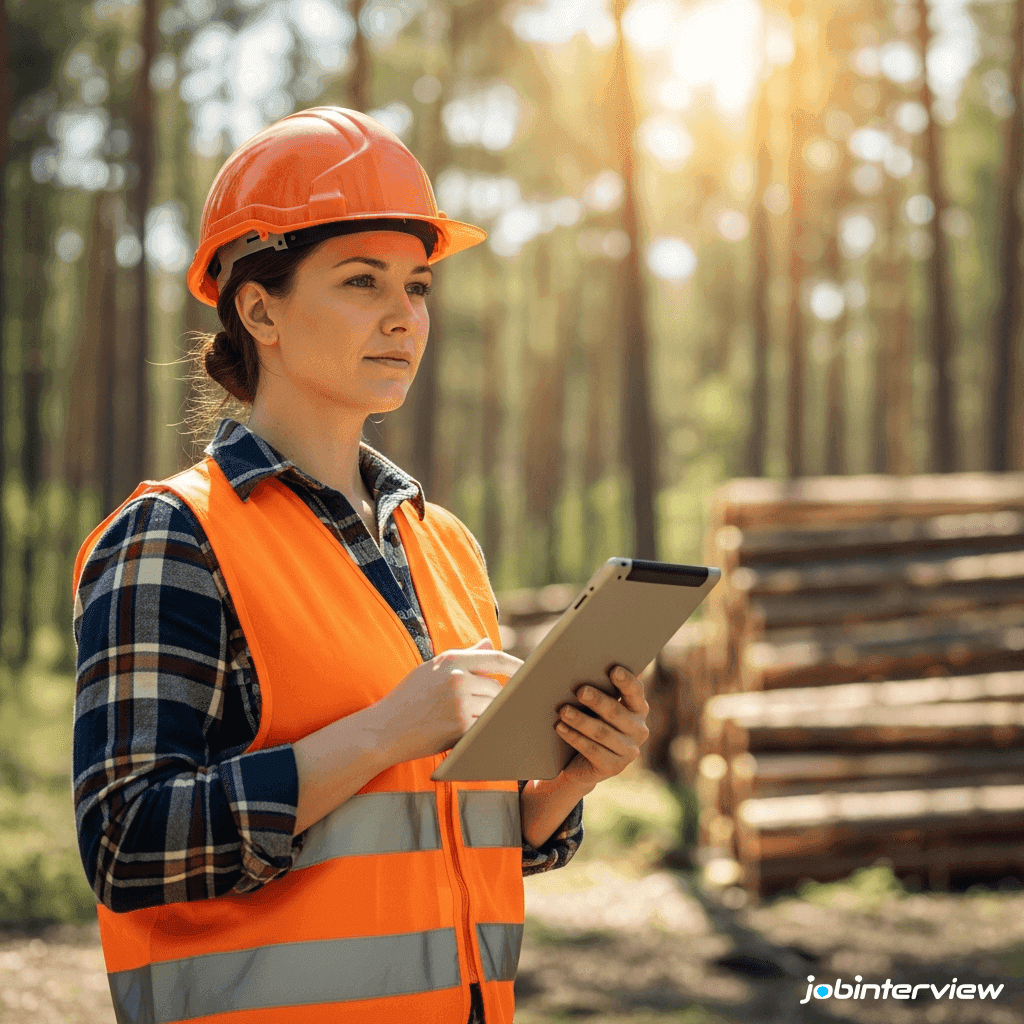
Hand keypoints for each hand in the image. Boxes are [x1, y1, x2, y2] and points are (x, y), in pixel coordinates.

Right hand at [374, 638, 522, 762]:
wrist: (384, 730)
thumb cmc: (408, 698)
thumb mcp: (432, 669)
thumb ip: (464, 656)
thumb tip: (489, 641)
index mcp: (451, 660)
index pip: (495, 658)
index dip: (517, 666)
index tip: (529, 672)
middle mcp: (457, 678)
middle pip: (496, 688)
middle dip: (491, 699)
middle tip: (471, 708)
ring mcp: (460, 703)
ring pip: (492, 708)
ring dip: (485, 714)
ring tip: (460, 718)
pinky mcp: (461, 727)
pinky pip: (484, 726)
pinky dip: (480, 729)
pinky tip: (462, 731)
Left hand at [554, 665, 649, 789]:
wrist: (583, 762)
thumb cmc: (591, 722)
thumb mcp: (598, 707)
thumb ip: (601, 688)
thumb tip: (585, 664)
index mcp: (639, 709)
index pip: (636, 691)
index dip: (626, 680)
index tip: (613, 669)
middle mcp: (639, 730)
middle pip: (616, 712)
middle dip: (597, 700)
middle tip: (580, 690)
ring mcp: (629, 751)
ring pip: (601, 732)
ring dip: (581, 720)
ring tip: (563, 711)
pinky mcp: (614, 767)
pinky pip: (592, 750)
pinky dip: (574, 738)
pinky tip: (561, 728)